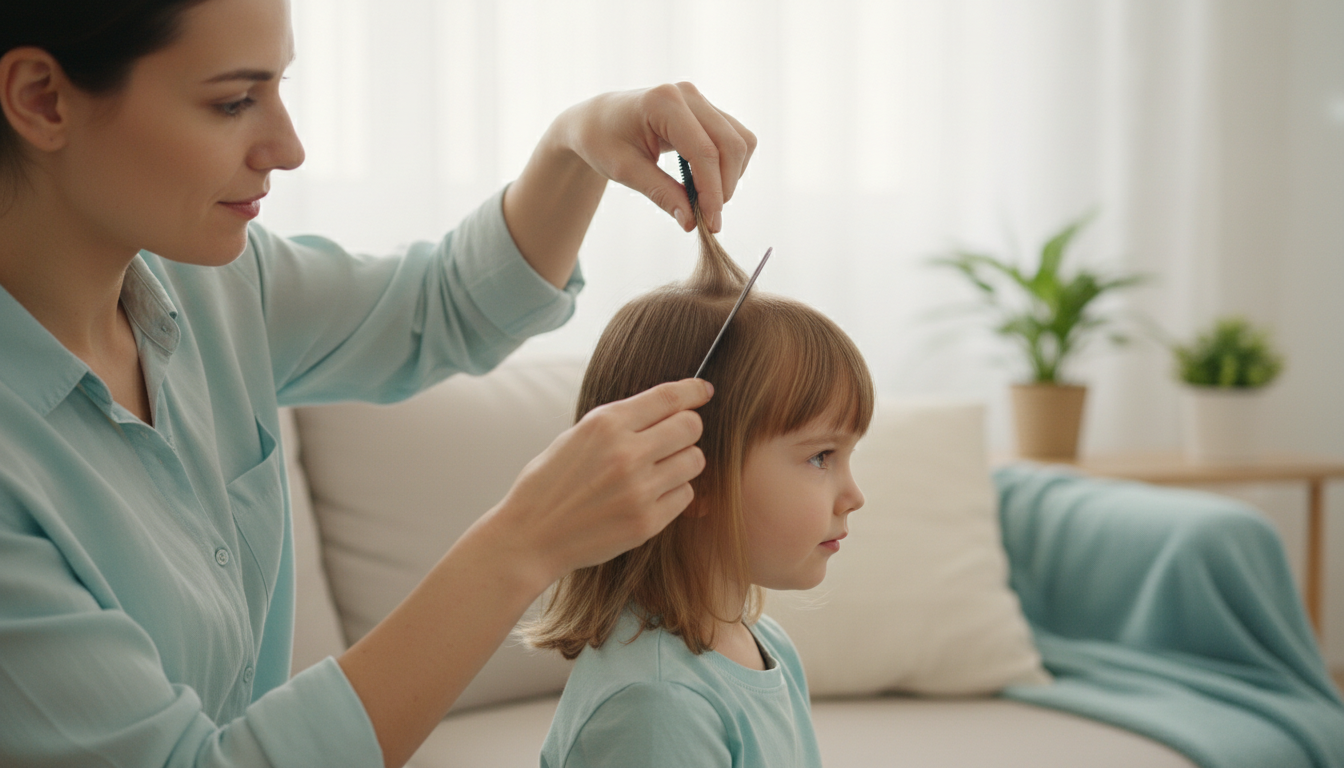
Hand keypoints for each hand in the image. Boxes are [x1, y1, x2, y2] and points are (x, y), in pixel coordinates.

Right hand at [483, 378, 712, 587]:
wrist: (530, 536)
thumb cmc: (550, 483)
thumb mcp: (577, 436)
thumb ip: (620, 422)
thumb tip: (666, 406)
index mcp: (606, 424)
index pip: (669, 397)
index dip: (693, 390)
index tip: (703, 391)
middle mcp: (626, 453)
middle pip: (691, 426)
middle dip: (688, 429)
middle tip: (675, 439)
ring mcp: (639, 490)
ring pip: (694, 461)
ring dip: (683, 462)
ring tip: (659, 470)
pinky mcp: (647, 522)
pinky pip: (685, 495)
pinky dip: (674, 494)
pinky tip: (650, 496)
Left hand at [554, 82, 756, 232]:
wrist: (597, 120)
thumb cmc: (603, 141)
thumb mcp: (625, 171)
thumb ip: (661, 193)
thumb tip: (691, 222)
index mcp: (663, 103)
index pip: (704, 152)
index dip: (712, 191)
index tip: (710, 224)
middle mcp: (688, 95)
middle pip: (731, 145)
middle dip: (725, 187)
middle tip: (708, 219)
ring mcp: (700, 100)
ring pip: (740, 141)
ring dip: (731, 176)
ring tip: (705, 201)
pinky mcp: (707, 110)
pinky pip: (735, 139)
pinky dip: (729, 166)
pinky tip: (707, 183)